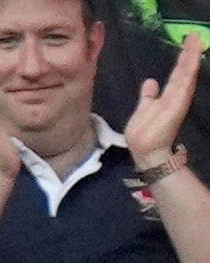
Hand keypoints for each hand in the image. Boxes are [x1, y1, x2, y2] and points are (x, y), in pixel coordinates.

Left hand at [127, 32, 201, 167]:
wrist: (146, 150)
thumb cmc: (146, 132)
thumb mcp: (145, 107)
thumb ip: (148, 95)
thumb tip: (150, 81)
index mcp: (169, 94)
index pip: (178, 72)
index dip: (183, 58)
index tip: (189, 42)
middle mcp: (176, 95)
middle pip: (184, 70)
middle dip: (190, 53)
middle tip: (195, 35)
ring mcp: (178, 98)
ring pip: (186, 73)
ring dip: (191, 56)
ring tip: (195, 40)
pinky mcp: (178, 103)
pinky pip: (184, 82)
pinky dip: (189, 68)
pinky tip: (193, 57)